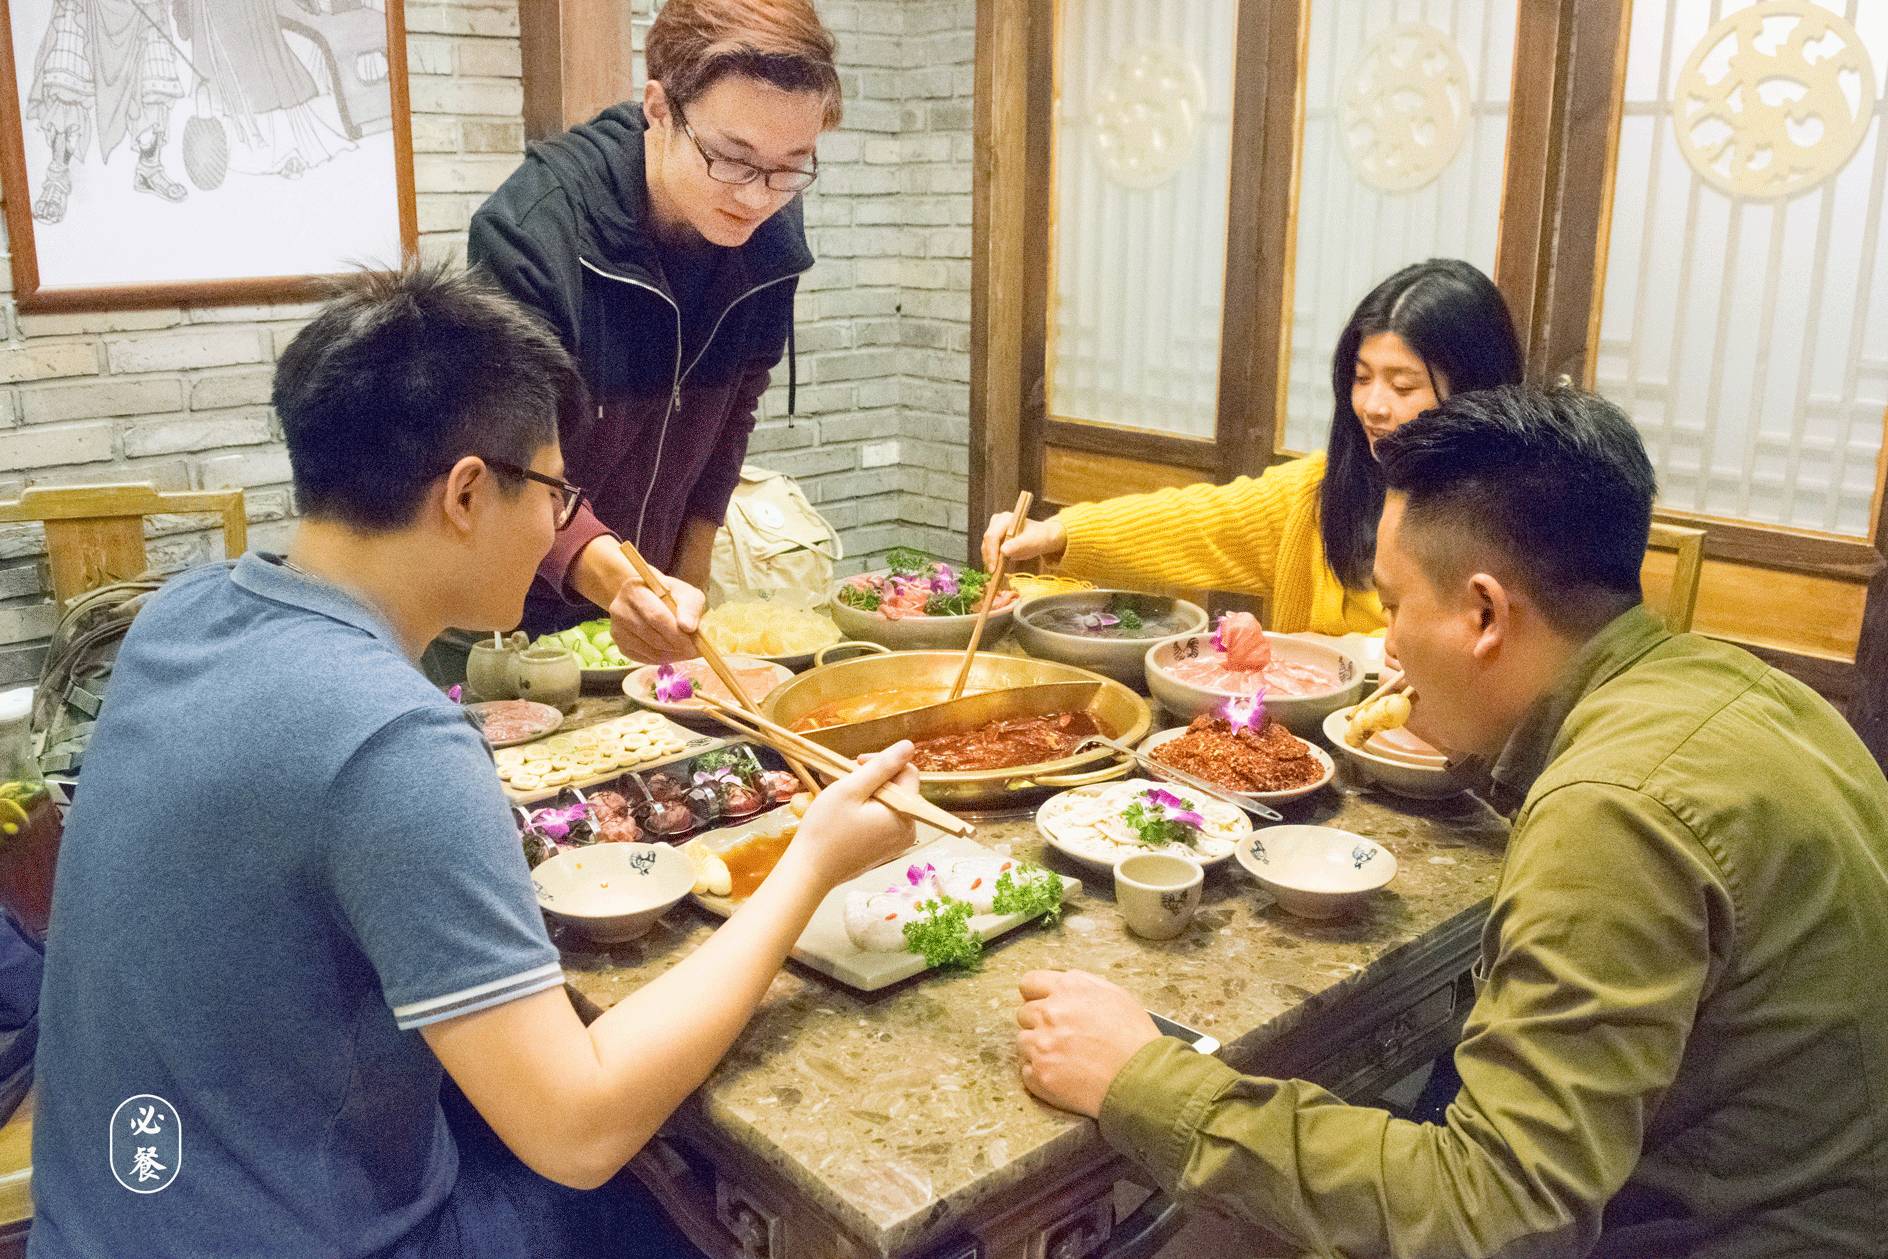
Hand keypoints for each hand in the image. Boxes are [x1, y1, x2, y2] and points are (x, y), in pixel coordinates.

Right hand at [608, 572, 705, 663]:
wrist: (650, 601)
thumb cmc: (671, 596)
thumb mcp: (687, 594)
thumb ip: (690, 607)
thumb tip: (688, 627)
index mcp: (634, 589)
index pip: (656, 616)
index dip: (676, 633)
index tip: (694, 644)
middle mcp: (619, 609)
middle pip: (652, 635)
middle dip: (676, 646)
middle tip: (694, 651)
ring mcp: (617, 629)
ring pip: (649, 650)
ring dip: (672, 654)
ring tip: (686, 651)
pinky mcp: (621, 646)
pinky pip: (645, 658)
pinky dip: (663, 659)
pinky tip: (673, 652)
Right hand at [790, 743, 919, 887]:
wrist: (809, 871)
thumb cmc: (826, 829)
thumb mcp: (851, 790)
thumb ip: (881, 766)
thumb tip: (908, 746)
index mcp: (905, 815)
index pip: (907, 773)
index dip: (882, 762)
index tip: (854, 763)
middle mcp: (908, 830)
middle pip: (897, 787)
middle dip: (870, 777)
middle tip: (839, 776)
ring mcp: (896, 841)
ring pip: (887, 801)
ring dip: (864, 790)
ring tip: (835, 788)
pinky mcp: (884, 848)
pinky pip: (880, 817)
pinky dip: (863, 807)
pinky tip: (841, 806)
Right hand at [981, 512, 1066, 570]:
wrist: (1041, 537)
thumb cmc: (1038, 537)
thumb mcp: (1031, 542)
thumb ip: (1018, 545)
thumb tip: (1003, 550)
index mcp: (1006, 519)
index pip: (992, 536)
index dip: (991, 553)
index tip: (994, 568)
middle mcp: (997, 521)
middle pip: (987, 541)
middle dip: (989, 557)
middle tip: (994, 572)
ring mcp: (994, 528)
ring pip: (986, 545)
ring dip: (989, 559)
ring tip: (995, 571)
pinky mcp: (994, 536)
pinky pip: (988, 548)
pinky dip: (991, 558)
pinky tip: (996, 566)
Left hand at [1016, 970, 1160, 1117]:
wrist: (1143, 1079)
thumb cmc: (1135, 1039)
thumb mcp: (1114, 995)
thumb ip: (1080, 987)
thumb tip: (1062, 990)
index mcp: (1069, 988)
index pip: (1029, 983)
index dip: (1036, 996)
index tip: (1041, 1005)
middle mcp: (1050, 1012)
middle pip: (1023, 1013)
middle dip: (1039, 1023)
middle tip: (1061, 1036)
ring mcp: (1042, 1044)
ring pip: (1022, 1041)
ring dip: (1038, 1048)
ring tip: (1064, 1058)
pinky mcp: (1039, 1074)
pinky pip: (1026, 1070)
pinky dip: (1040, 1073)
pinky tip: (1063, 1075)